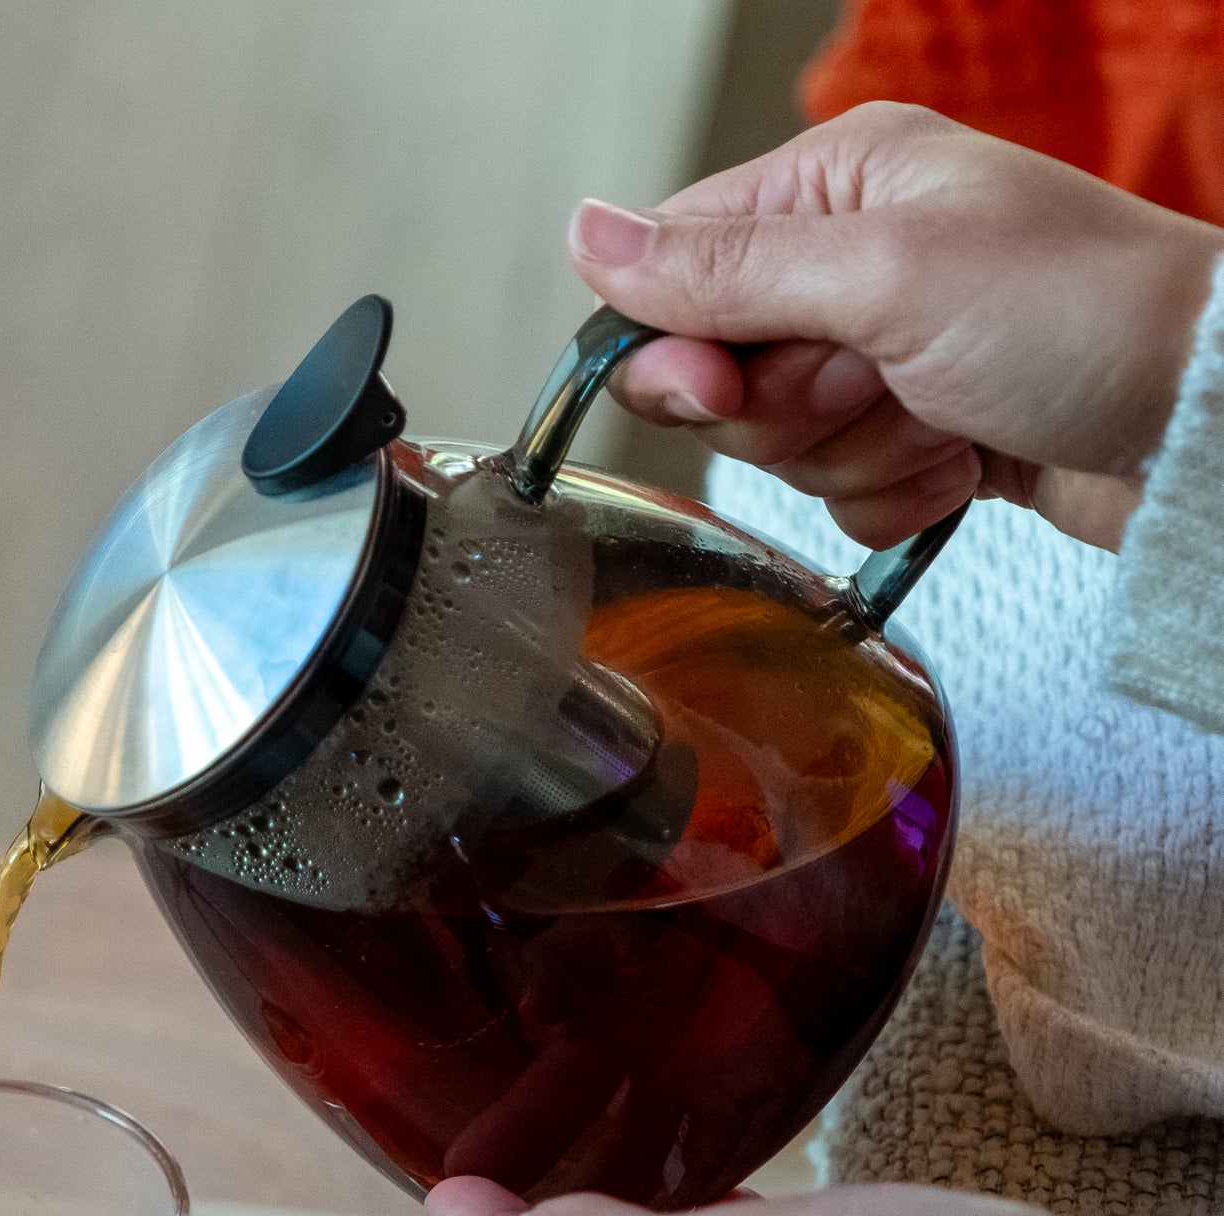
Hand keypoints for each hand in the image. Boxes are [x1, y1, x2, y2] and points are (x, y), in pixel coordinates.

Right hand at [574, 102, 1223, 550]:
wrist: (1205, 423)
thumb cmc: (1081, 315)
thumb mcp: (883, 276)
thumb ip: (723, 269)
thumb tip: (586, 234)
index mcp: (834, 187)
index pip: (675, 273)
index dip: (678, 352)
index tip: (723, 389)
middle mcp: (851, 262)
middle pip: (718, 375)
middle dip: (787, 412)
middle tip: (869, 385)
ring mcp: (884, 350)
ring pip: (776, 446)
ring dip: (852, 458)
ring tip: (941, 417)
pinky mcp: (915, 429)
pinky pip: (838, 493)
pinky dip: (893, 495)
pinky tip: (962, 461)